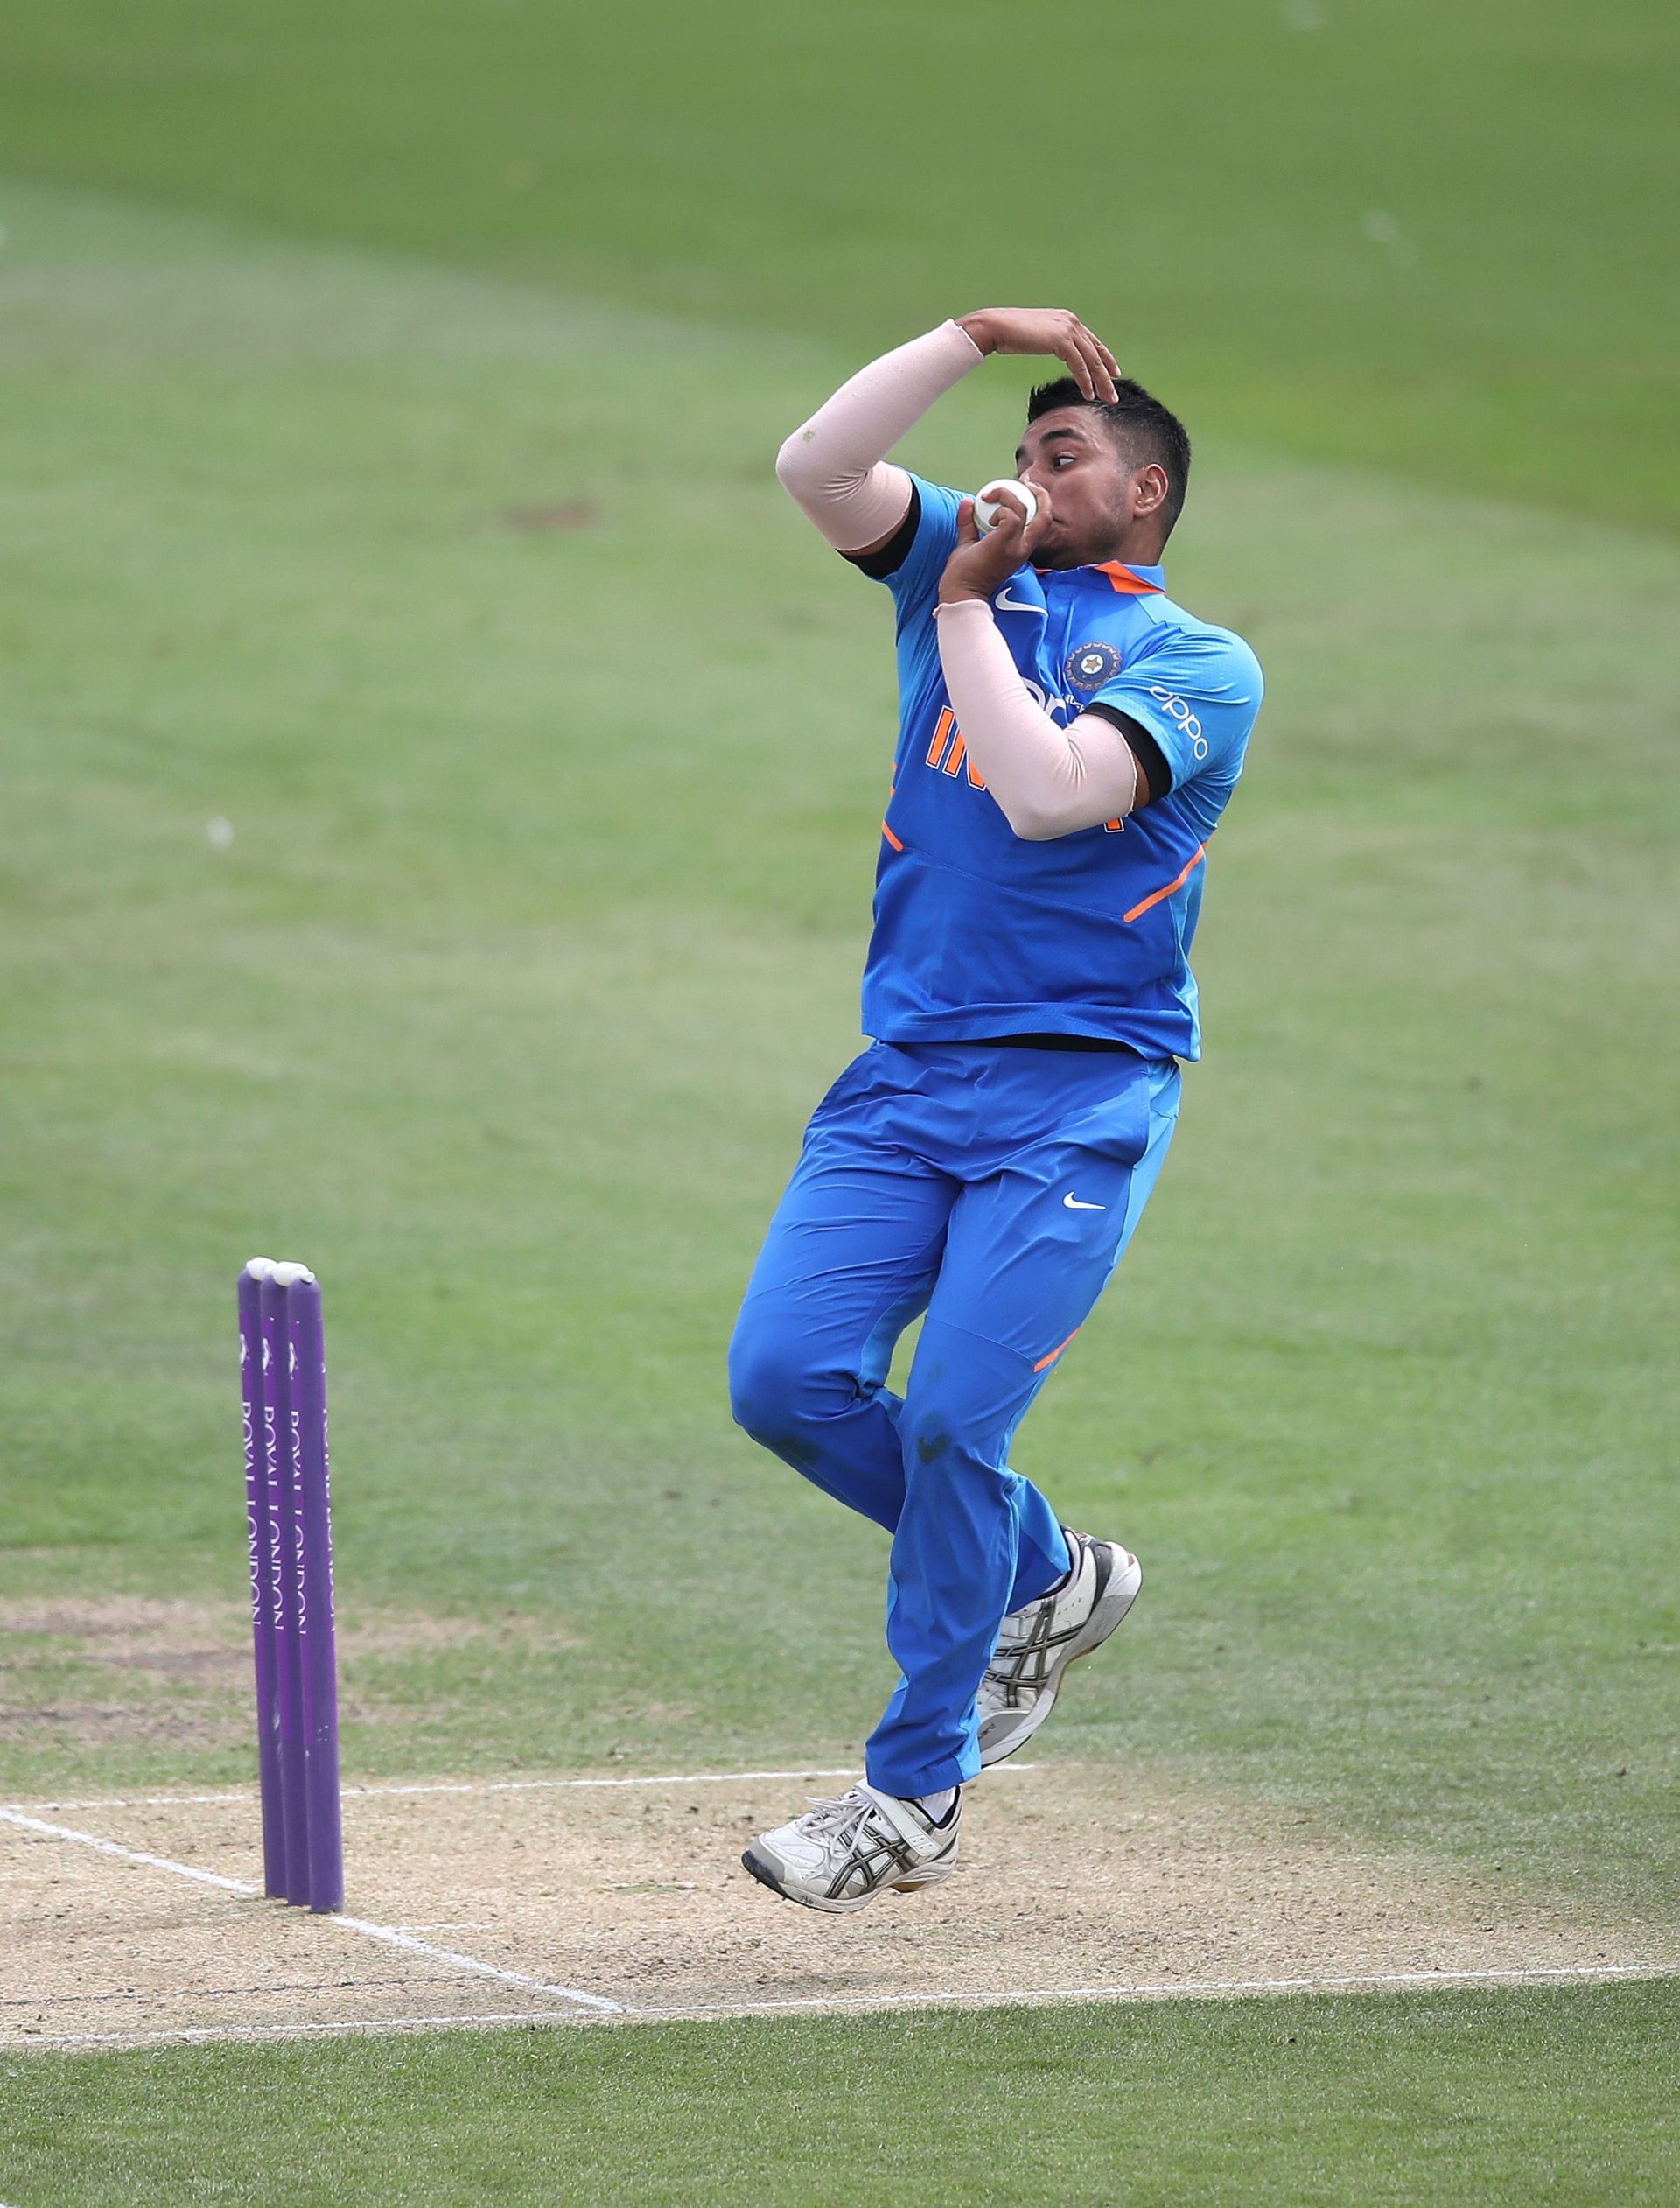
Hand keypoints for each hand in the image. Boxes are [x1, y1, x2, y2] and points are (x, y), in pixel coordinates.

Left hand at [937, 487, 1055, 605]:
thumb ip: (968, 524)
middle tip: (1024, 482)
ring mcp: (1015, 547)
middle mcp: (1023, 548)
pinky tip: (987, 512)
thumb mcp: (968, 545)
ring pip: (1024, 510)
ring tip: (989, 496)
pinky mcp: (1004, 544)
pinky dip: (1000, 508)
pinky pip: (1011, 516)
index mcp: (1020, 549)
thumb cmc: (964, 576)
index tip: (1024, 488)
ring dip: (1007, 496)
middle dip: (1039, 494)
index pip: (1041, 523)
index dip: (1039, 502)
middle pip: (1046, 515)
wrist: (960, 594)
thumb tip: (967, 501)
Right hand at [955, 308, 1119, 402]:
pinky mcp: (1061, 340)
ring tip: (1107, 399)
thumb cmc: (1011, 333)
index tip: (1113, 373)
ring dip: (1101, 382)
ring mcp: (1068, 329)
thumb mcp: (1038, 336)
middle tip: (1114, 394)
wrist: (997, 326)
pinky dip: (1086, 381)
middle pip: (1096, 352)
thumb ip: (1051, 341)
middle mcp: (1071, 322)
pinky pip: (1080, 365)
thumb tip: (1056, 350)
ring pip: (1092, 360)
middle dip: (1107, 375)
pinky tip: (1089, 394)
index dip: (1105, 359)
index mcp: (1067, 320)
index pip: (1092, 342)